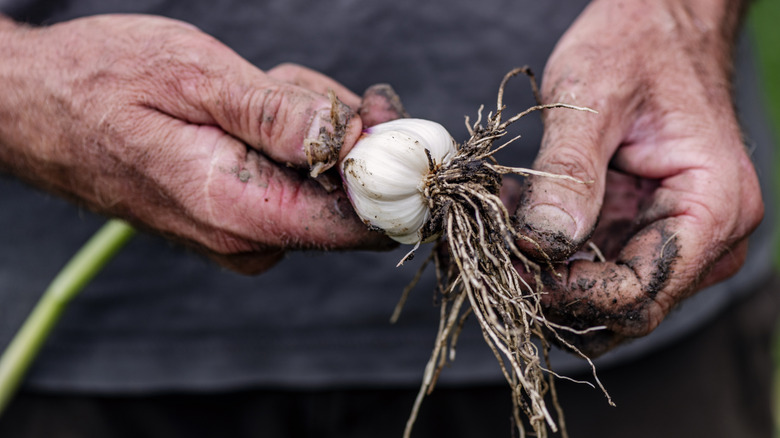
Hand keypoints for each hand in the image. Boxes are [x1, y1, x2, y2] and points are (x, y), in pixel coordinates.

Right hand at [0, 14, 394, 273]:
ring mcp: (245, 233)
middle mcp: (249, 240)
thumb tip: (354, 141)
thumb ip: (280, 116)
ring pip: (325, 177)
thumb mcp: (195, 78)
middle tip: (286, 84)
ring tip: (248, 92)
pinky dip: (289, 135)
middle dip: (338, 127)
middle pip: (349, 193)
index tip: (390, 119)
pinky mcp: (242, 217)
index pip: (358, 223)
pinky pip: (296, 178)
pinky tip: (245, 109)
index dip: (391, 172)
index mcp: (241, 213)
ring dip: (306, 123)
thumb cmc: (102, 84)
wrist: (38, 108)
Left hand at [514, 0, 761, 355]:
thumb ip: (568, 172)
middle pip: (626, 306)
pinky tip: (521, 220)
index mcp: (712, 207)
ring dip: (550, 276)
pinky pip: (600, 264)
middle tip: (498, 257)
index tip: (516, 269)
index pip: (640, 291)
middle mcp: (707, 237)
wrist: (658, 23)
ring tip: (504, 232)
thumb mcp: (593, 98)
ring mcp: (678, 237)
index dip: (572, 294)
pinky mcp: (647, 228)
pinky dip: (556, 255)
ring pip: (608, 294)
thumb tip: (542, 241)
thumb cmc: (637, 45)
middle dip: (557, 291)